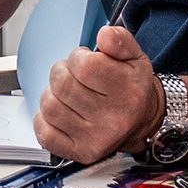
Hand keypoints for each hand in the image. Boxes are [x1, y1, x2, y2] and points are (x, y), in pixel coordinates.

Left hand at [34, 24, 163, 163]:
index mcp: (128, 92)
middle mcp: (113, 120)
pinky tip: (62, 113)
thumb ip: (120, 40)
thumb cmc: (133, 88)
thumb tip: (105, 34)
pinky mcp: (80, 153)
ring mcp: (96, 139)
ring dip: (53, 95)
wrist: (143, 122)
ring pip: (50, 107)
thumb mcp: (134, 57)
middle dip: (62, 73)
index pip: (83, 66)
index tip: (85, 61)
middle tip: (74, 76)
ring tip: (68, 94)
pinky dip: (45, 120)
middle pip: (62, 84)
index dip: (78, 57)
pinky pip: (44, 134)